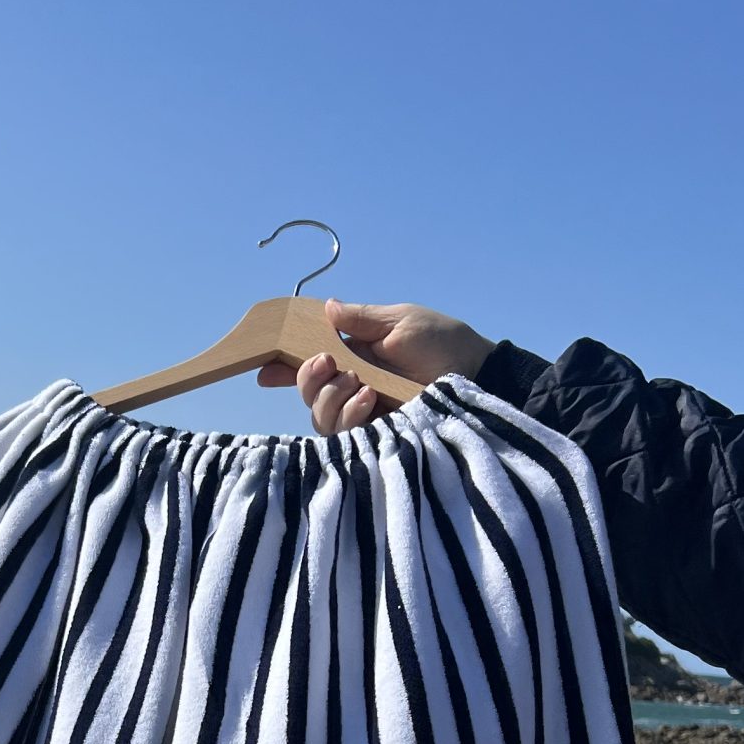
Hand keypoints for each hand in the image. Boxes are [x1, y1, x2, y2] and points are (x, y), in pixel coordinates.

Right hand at [256, 299, 496, 432]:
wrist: (477, 373)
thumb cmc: (443, 343)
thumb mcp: (400, 321)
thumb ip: (361, 320)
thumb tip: (327, 308)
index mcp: (354, 358)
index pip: (310, 365)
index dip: (284, 369)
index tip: (265, 370)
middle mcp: (353, 387)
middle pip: (308, 395)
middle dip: (308, 380)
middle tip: (330, 365)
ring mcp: (364, 414)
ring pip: (321, 418)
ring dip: (331, 399)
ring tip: (361, 385)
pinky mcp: (378, 435)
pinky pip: (344, 435)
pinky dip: (350, 416)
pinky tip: (370, 399)